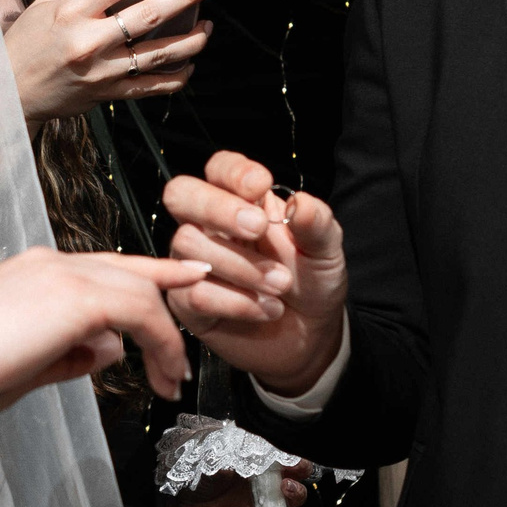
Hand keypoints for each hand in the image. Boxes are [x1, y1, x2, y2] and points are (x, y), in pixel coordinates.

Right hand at [0, 248, 209, 425]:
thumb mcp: (22, 368)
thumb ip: (68, 356)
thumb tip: (110, 350)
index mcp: (35, 273)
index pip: (106, 268)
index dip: (150, 274)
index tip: (186, 280)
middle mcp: (52, 264)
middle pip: (133, 273)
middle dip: (168, 309)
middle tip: (184, 354)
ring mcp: (63, 274)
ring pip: (142, 291)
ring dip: (166, 338)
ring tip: (172, 380)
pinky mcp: (75, 296)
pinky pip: (141, 312)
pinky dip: (161, 344)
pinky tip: (163, 376)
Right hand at [3, 0, 216, 121]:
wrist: (10, 91)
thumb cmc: (27, 43)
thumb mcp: (46, 5)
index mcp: (72, 11)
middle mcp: (90, 41)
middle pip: (151, 14)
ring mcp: (103, 71)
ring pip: (162, 53)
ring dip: (193, 37)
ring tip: (208, 24)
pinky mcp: (110, 94)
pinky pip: (155, 86)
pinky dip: (178, 75)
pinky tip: (189, 62)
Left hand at [159, 462, 314, 506]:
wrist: (182, 500)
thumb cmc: (196, 471)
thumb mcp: (208, 458)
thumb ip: (222, 459)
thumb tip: (230, 467)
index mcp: (256, 455)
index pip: (283, 452)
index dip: (291, 452)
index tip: (290, 455)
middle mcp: (265, 477)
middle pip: (296, 473)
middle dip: (300, 472)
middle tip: (289, 473)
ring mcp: (263, 499)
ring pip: (292, 498)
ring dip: (296, 495)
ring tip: (286, 491)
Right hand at [161, 150, 347, 393]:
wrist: (311, 337)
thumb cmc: (313, 283)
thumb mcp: (325, 250)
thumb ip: (316, 223)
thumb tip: (301, 202)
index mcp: (242, 202)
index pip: (220, 169)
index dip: (233, 172)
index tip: (260, 186)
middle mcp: (210, 226)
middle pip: (181, 194)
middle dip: (216, 208)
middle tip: (257, 228)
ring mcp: (194, 262)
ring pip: (187, 244)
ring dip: (240, 266)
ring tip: (281, 285)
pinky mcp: (187, 302)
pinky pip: (192, 292)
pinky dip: (236, 302)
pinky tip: (266, 309)